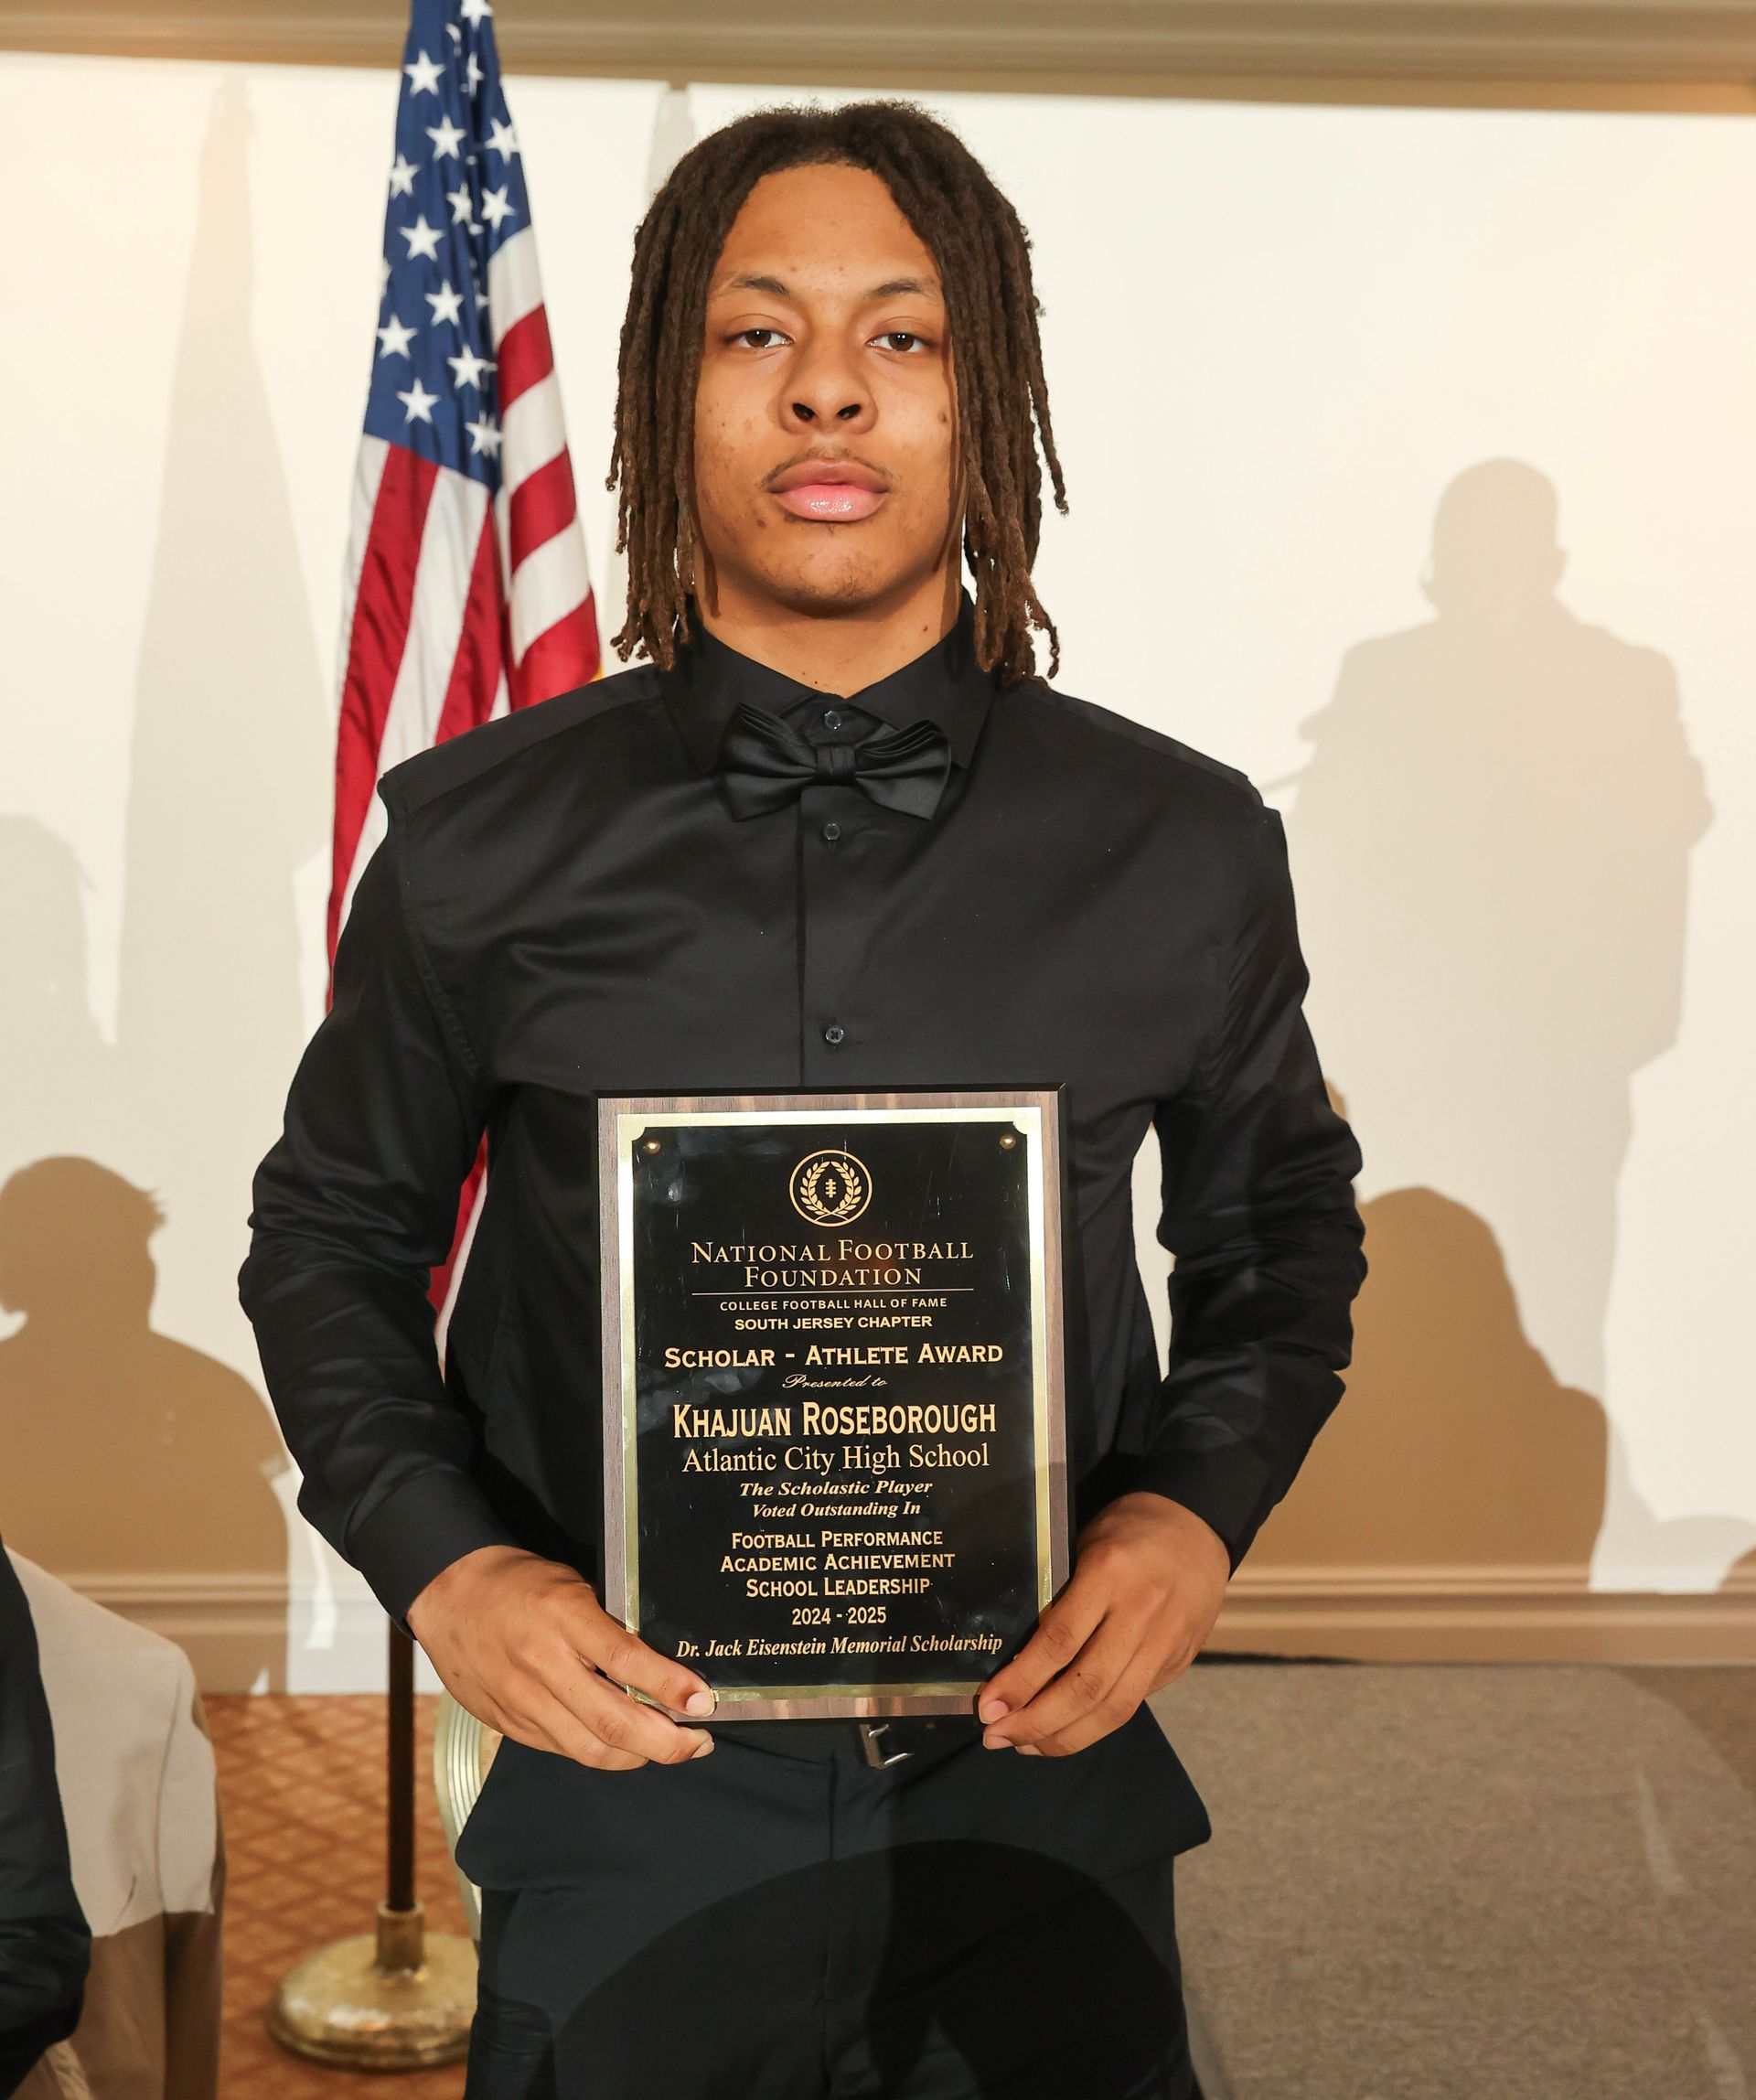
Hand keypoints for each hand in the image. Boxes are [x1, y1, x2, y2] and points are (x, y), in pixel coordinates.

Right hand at [407, 1545, 717, 1770]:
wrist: (447, 1593)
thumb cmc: (520, 1583)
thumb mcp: (571, 1585)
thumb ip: (608, 1627)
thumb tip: (660, 1669)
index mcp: (563, 1616)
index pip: (626, 1660)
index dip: (670, 1687)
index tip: (703, 1701)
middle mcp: (542, 1664)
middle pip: (612, 1722)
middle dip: (666, 1743)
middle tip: (698, 1742)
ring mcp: (521, 1700)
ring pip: (590, 1749)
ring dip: (639, 1757)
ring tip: (671, 1749)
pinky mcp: (507, 1722)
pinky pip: (563, 1750)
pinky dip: (601, 1753)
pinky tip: (624, 1747)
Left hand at [975, 1493, 1228, 1757]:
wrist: (1196, 1526)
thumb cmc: (1126, 1529)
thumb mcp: (1084, 1544)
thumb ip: (1060, 1596)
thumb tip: (1015, 1660)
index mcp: (1109, 1573)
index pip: (1059, 1642)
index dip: (1021, 1682)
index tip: (987, 1707)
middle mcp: (1141, 1612)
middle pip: (1086, 1687)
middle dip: (1035, 1722)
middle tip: (996, 1737)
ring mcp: (1166, 1641)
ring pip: (1114, 1708)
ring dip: (1064, 1736)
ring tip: (1025, 1744)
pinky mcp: (1179, 1661)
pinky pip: (1133, 1702)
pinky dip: (1095, 1724)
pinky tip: (1065, 1731)